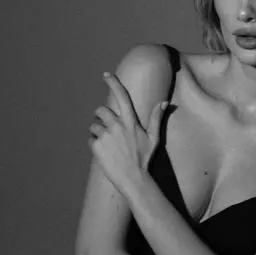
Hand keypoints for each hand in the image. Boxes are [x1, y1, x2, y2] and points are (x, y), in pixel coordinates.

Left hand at [88, 73, 165, 197]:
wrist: (134, 180)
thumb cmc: (144, 159)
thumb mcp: (154, 138)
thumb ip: (157, 118)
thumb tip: (165, 103)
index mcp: (131, 122)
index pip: (122, 96)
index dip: (113, 83)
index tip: (105, 75)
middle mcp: (117, 126)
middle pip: (100, 110)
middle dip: (100, 116)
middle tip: (106, 128)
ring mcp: (106, 136)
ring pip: (93, 126)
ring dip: (97, 133)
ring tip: (108, 146)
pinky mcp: (96, 146)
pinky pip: (89, 140)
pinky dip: (94, 145)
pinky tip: (104, 154)